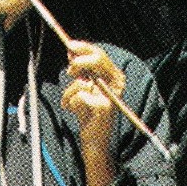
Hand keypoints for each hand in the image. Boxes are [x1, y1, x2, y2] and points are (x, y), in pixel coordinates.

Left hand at [60, 40, 125, 154]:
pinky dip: (69, 103)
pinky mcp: (103, 108)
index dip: (83, 48)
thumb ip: (81, 70)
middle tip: (69, 71)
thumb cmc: (88, 111)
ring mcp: (111, 95)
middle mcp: (117, 83)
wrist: (95, 139)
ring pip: (81, 82)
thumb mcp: (85, 87)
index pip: (99, 54)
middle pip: (97, 60)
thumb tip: (71, 51)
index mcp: (114, 76)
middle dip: (79, 63)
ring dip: (69, 93)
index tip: (69, 46)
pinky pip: (76, 97)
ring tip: (72, 103)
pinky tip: (75, 112)